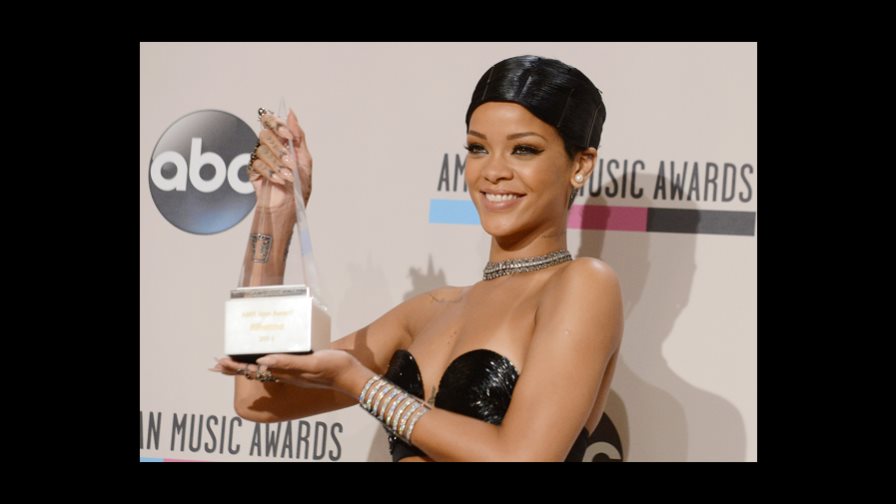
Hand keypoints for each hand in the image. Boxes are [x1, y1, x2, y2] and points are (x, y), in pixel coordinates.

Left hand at [211, 350, 360, 393]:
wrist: (351, 374)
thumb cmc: (333, 368)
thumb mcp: (311, 363)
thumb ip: (288, 363)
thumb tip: (263, 362)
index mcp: (285, 372)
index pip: (254, 369)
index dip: (236, 366)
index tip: (220, 362)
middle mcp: (286, 373)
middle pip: (255, 370)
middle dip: (236, 367)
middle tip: (219, 363)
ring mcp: (293, 371)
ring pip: (264, 368)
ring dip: (247, 365)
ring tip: (234, 362)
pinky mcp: (301, 366)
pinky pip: (277, 364)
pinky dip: (265, 361)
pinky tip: (265, 358)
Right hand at [249, 108, 312, 208]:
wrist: (290, 206)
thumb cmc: (299, 184)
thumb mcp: (305, 159)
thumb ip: (298, 136)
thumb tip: (291, 113)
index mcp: (282, 141)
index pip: (272, 121)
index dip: (278, 125)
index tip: (289, 136)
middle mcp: (270, 147)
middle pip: (265, 134)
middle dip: (279, 149)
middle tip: (290, 162)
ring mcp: (260, 158)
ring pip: (262, 150)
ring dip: (277, 163)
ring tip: (288, 176)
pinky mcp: (253, 170)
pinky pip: (257, 164)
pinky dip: (270, 172)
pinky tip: (279, 180)